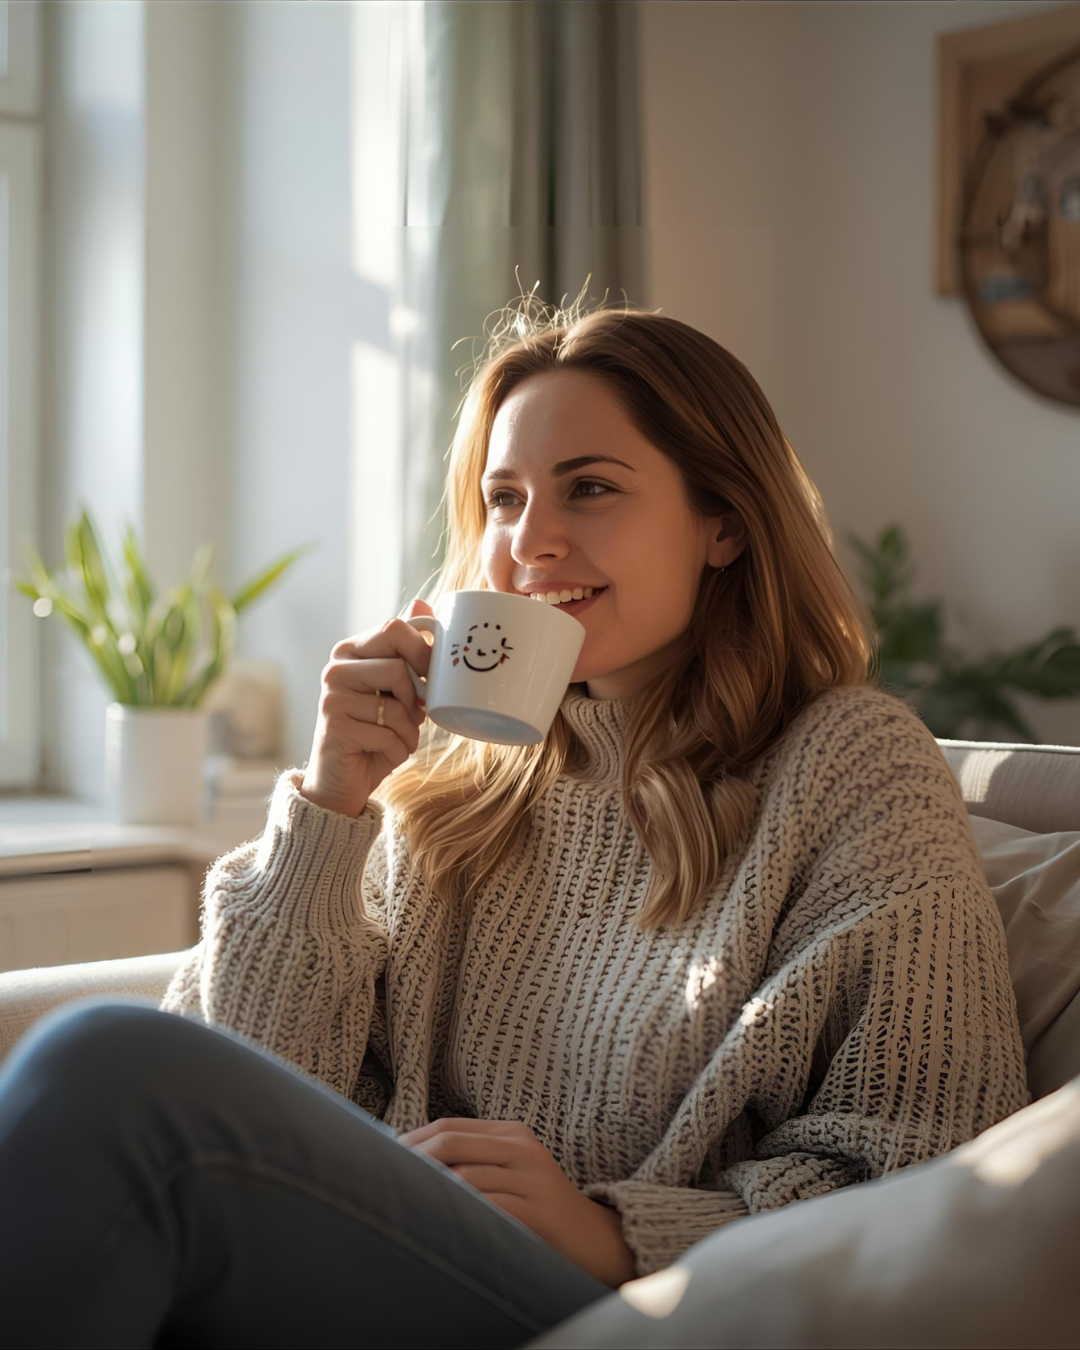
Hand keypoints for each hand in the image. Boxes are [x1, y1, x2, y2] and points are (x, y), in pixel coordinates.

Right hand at [299, 599, 434, 818]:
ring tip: (396, 737)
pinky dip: (397, 750)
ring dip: (409, 731)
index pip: (395, 629)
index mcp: (350, 651)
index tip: (429, 678)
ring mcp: (332, 698)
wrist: (343, 779)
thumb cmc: (375, 729)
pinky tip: (381, 753)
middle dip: (414, 697)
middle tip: (412, 712)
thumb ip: (406, 649)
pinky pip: (389, 735)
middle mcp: (335, 669)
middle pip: (396, 666)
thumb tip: (423, 603)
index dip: (423, 653)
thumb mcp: (396, 688)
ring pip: (397, 706)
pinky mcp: (335, 728)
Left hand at [397, 1117, 636, 1287]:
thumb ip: (474, 1160)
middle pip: (451, 1144)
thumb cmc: (541, 1208)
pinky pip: (488, 1209)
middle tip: (381, 1180)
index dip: (411, 1140)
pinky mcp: (539, 1213)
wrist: (596, 1240)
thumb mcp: (512, 1171)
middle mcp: (523, 1148)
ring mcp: (532, 1179)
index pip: (448, 1127)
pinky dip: (459, 1216)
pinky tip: (438, 1226)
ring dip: (429, 1193)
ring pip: (464, 1178)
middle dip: (411, 1161)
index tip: (381, 1158)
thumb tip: (411, 1160)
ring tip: (402, 1205)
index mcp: (513, 1133)